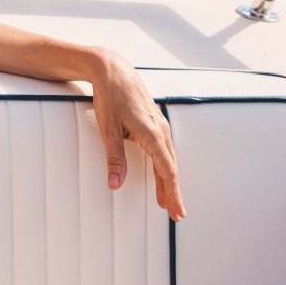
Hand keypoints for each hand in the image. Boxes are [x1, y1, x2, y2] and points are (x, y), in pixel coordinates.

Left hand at [87, 49, 185, 220]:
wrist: (113, 70)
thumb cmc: (110, 96)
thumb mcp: (108, 128)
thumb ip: (114, 158)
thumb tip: (115, 184)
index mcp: (152, 133)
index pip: (167, 171)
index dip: (173, 194)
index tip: (177, 212)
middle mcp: (160, 130)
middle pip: (171, 168)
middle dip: (173, 192)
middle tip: (176, 214)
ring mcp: (159, 125)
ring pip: (167, 159)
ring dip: (168, 181)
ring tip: (167, 201)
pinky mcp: (154, 122)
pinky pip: (163, 149)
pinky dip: (163, 166)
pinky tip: (161, 175)